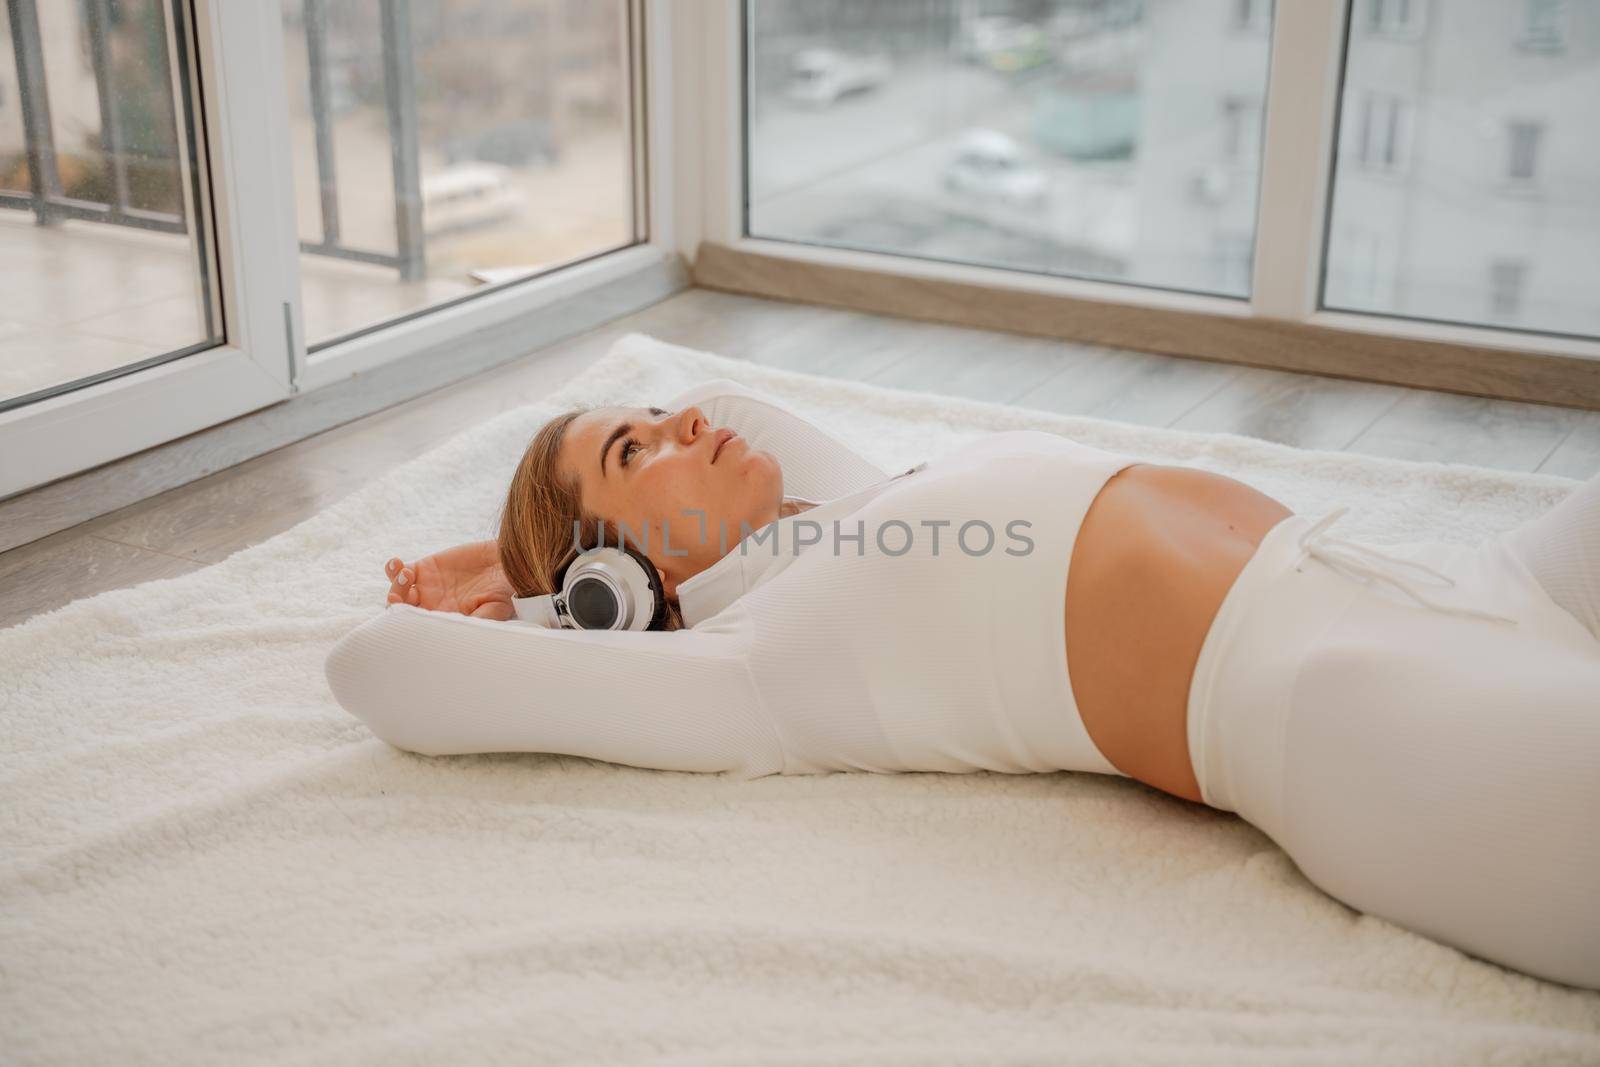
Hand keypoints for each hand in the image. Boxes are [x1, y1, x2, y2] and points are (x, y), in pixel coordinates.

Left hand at [383, 540, 515, 620]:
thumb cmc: (505, 591)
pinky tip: (397, 564)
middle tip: (394, 599)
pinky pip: (402, 571)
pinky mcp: (425, 568)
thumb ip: (477, 621)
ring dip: (396, 585)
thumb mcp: (495, 610)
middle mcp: (432, 608)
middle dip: (395, 606)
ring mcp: (426, 588)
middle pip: (402, 612)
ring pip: (398, 592)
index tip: (406, 616)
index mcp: (446, 622)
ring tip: (406, 575)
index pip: (419, 628)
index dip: (408, 624)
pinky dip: (394, 568)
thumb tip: (457, 635)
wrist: (508, 562)